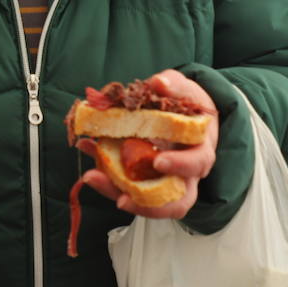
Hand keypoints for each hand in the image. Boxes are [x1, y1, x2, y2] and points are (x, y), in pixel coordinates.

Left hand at [77, 69, 219, 219]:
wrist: (185, 116)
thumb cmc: (189, 106)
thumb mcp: (185, 89)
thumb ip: (173, 84)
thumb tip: (158, 83)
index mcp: (200, 150)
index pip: (196, 164)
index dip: (180, 165)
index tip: (159, 161)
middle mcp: (185, 174)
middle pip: (176, 202)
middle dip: (149, 204)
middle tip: (122, 198)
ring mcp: (163, 181)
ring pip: (147, 202)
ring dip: (117, 192)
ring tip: (92, 177)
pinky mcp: (141, 179)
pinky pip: (125, 186)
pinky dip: (105, 174)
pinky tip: (87, 149)